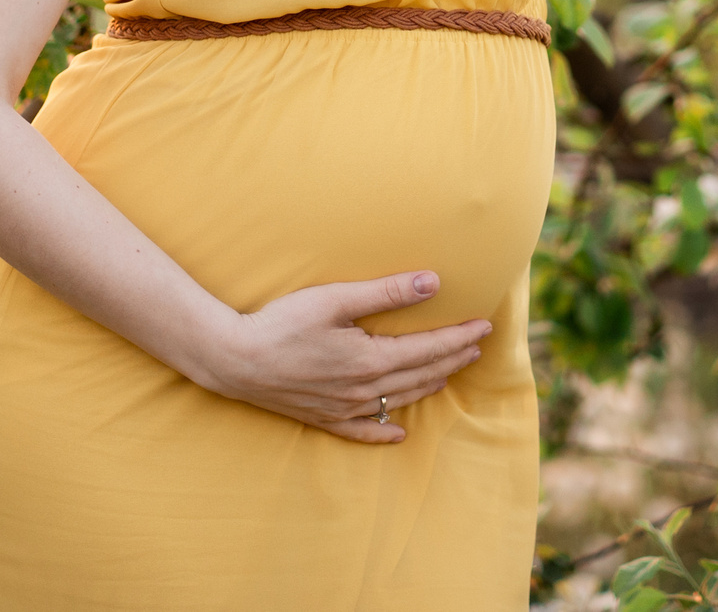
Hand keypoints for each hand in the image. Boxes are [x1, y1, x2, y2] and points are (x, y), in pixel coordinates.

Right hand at [191, 271, 491, 442]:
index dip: (459, 336)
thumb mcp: (334, 299)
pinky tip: (399, 434)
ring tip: (450, 373)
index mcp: (369, 359)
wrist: (233, 360)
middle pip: (419, 375)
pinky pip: (362, 432)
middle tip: (477, 345)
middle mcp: (362, 389)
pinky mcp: (322, 418)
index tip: (484, 326)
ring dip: (428, 386)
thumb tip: (433, 282)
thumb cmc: (281, 323)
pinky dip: (384, 433)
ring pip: (398, 400)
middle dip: (452, 359)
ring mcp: (343, 408)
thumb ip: (386, 293)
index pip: (428, 348)